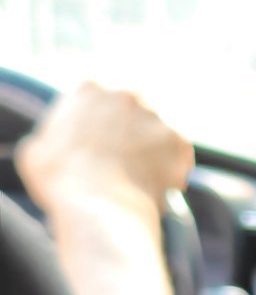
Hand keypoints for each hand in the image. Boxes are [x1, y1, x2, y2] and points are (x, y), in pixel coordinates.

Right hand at [15, 82, 193, 216]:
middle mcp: (126, 94)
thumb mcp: (36, 153)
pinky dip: (174, 171)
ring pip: (158, 133)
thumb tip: (54, 146)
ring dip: (154, 154)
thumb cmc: (61, 181)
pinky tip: (162, 190)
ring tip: (142, 182)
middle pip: (132, 113)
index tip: (103, 146)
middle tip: (126, 164)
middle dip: (131, 136)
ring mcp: (155, 115)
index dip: (102, 127)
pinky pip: (180, 155)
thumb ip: (50, 139)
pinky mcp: (179, 140)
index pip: (99, 101)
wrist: (99, 205)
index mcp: (88, 89)